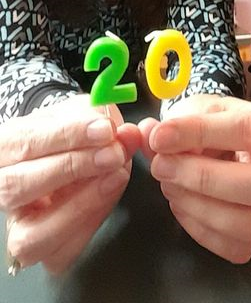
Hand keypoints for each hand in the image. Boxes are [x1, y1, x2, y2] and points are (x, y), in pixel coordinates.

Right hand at [2, 94, 140, 273]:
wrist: (72, 156)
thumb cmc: (72, 134)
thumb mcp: (81, 113)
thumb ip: (99, 118)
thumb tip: (122, 132)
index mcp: (6, 147)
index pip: (24, 141)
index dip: (66, 135)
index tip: (104, 129)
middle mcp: (3, 189)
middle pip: (18, 187)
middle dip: (71, 168)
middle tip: (113, 153)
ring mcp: (18, 225)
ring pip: (31, 236)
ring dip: (80, 206)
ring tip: (115, 176)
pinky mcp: (40, 250)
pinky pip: (59, 253)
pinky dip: (88, 226)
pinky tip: (109, 195)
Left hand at [139, 95, 250, 263]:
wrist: (213, 138)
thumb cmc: (208, 122)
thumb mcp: (193, 110)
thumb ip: (172, 125)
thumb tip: (151, 135)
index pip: (246, 130)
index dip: (199, 133)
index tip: (160, 137)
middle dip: (204, 180)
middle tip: (163, 167)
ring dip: (203, 210)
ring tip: (171, 187)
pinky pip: (238, 248)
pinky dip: (203, 232)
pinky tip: (182, 206)